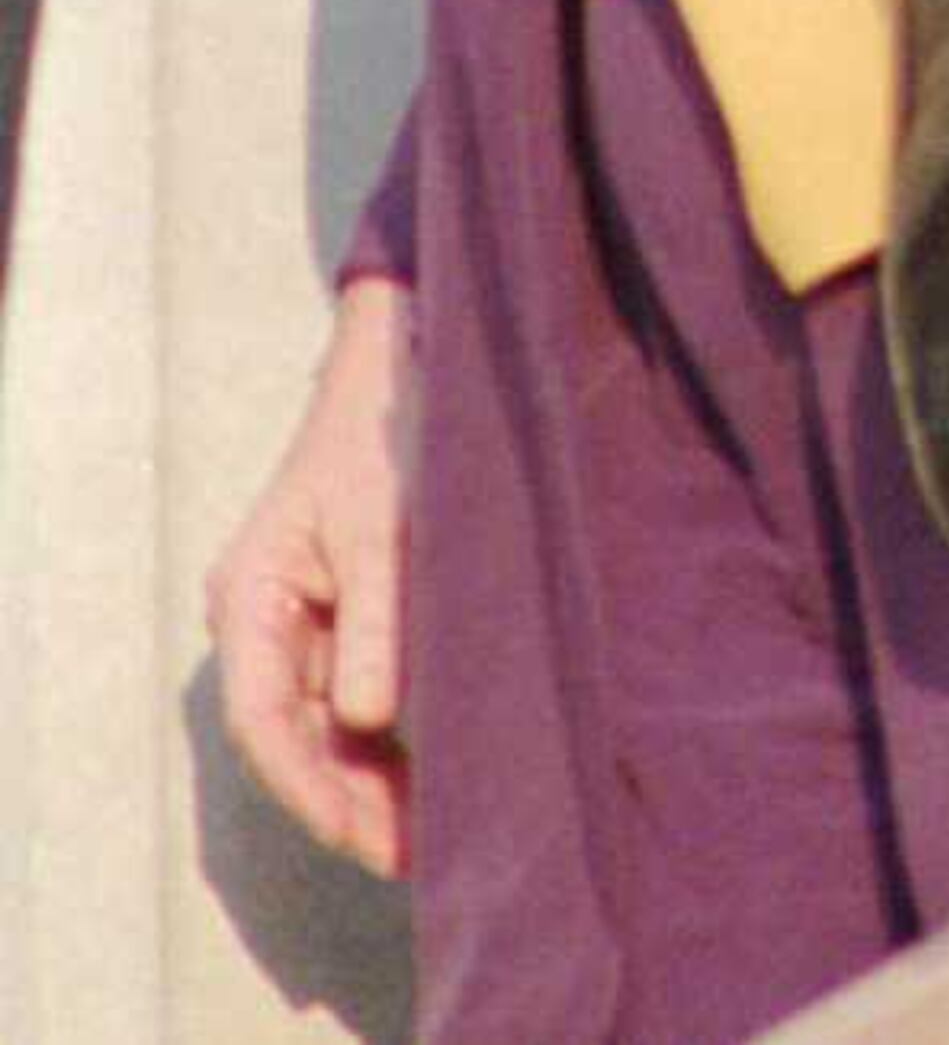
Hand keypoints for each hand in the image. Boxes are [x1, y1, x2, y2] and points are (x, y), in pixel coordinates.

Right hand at [208, 277, 413, 873]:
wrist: (407, 362)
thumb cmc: (389, 431)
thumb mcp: (384, 523)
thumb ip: (375, 620)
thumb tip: (368, 719)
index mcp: (249, 596)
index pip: (262, 719)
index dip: (306, 785)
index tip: (357, 836)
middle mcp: (263, 619)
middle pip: (294, 735)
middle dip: (345, 800)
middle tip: (410, 857)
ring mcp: (301, 622)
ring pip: (326, 727)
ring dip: (369, 782)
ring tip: (427, 841)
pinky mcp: (344, 617)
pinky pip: (356, 697)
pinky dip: (386, 743)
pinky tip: (429, 783)